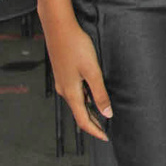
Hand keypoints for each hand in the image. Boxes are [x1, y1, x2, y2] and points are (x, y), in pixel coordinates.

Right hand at [46, 22, 112, 142]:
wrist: (59, 28)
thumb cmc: (76, 47)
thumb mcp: (92, 71)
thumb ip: (99, 93)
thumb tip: (106, 114)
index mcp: (71, 93)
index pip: (82, 120)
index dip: (94, 131)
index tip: (106, 138)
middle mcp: (64, 90)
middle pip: (79, 113)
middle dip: (92, 122)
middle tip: (106, 129)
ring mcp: (62, 81)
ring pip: (76, 102)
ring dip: (88, 110)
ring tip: (102, 115)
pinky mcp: (63, 73)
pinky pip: (74, 92)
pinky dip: (84, 99)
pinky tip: (92, 94)